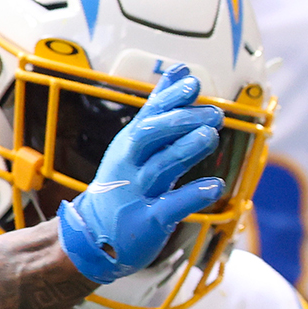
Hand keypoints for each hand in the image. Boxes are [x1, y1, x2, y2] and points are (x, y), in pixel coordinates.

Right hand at [56, 65, 224, 283]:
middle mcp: (130, 165)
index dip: (170, 99)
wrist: (92, 237)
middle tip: (215, 114)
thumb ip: (160, 109)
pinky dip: (192, 196)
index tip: (193, 84)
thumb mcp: (136, 144)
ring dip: (185, 150)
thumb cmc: (124, 183)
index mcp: (130, 145)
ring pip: (160, 168)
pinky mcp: (147, 222)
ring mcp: (136, 194)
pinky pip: (170, 207)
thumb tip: (180, 71)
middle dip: (179, 122)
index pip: (149, 116)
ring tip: (210, 136)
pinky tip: (215, 185)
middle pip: (149, 137)